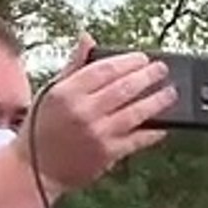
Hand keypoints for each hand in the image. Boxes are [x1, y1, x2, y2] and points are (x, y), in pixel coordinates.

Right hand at [14, 35, 176, 194]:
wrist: (36, 170)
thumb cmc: (43, 128)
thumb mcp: (51, 92)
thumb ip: (73, 66)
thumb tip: (87, 37)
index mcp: (67, 93)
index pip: (104, 69)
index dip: (127, 62)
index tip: (143, 58)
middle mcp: (83, 112)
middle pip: (124, 88)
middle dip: (148, 77)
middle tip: (162, 70)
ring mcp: (97, 134)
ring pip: (135, 112)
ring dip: (157, 101)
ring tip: (171, 92)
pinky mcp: (107, 154)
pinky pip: (137, 139)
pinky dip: (153, 131)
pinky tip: (164, 124)